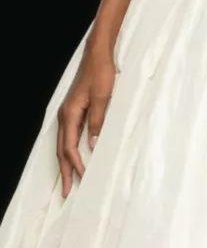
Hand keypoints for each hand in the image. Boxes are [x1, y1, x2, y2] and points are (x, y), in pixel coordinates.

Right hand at [56, 44, 116, 197]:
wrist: (98, 55)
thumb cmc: (101, 73)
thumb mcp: (103, 97)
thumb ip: (98, 121)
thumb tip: (92, 145)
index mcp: (71, 113)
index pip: (70, 146)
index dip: (75, 164)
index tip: (81, 178)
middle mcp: (66, 115)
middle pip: (62, 149)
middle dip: (65, 170)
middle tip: (67, 192)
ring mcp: (69, 112)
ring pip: (64, 143)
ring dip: (66, 162)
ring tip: (69, 179)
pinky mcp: (75, 109)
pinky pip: (69, 134)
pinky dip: (70, 149)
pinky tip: (76, 155)